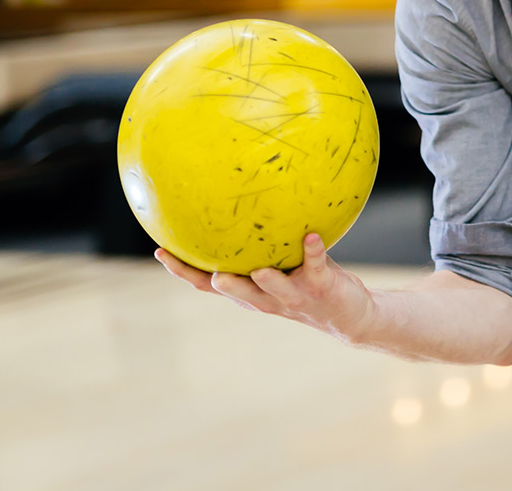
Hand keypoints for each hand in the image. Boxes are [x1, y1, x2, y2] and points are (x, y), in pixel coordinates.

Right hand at [156, 234, 376, 342]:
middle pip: (236, 293)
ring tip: (257, 269)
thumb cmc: (309, 282)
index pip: (207, 285)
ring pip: (273, 288)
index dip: (183, 272)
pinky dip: (313, 250)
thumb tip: (237, 198)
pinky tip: (313, 235)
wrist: (350, 314)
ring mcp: (294, 295)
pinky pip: (315, 265)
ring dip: (265, 279)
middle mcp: (266, 298)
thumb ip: (262, 243)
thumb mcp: (281, 263)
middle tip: (207, 273)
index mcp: (250, 292)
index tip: (161, 251)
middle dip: (220, 284)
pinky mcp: (321, 286)